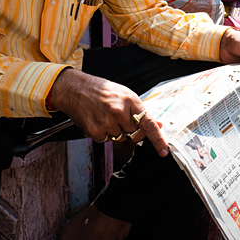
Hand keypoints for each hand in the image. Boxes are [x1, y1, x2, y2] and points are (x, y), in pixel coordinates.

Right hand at [47, 68, 167, 155]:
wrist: (75, 89)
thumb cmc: (101, 90)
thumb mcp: (125, 94)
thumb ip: (140, 111)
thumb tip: (157, 125)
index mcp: (130, 101)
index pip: (148, 123)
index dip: (158, 139)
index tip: (164, 151)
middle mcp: (119, 112)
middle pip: (134, 134)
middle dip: (131, 130)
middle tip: (120, 118)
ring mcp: (106, 122)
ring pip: (120, 138)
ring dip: (116, 132)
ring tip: (106, 116)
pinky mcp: (94, 131)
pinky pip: (106, 140)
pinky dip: (103, 133)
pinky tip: (97, 120)